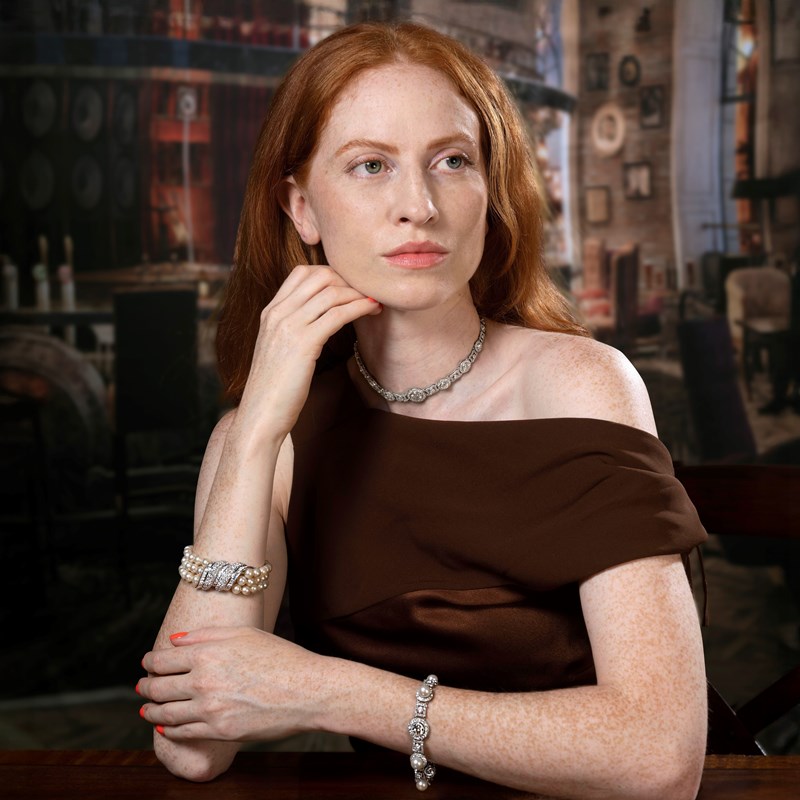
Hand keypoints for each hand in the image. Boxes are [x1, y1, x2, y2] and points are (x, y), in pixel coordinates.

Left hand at [139, 627, 326, 741]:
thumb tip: (174, 640)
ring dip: (150, 711)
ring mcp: (210, 709)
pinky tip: (165, 726)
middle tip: (140, 687)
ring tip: (145, 709)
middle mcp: (203, 681)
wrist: (306, 689)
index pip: (163, 660)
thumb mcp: (244, 634)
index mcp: (206, 653)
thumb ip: (206, 635)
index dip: (150, 662)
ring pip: (166, 713)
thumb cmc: (279, 656)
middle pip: (159, 687)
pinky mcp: (219, 731)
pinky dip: (169, 729)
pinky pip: (184, 731)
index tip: (146, 663)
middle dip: (145, 687)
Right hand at [234, 265, 380, 439]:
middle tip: (367, 293)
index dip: (331, 274)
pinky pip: (338, 314)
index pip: (302, 273)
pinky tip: (372, 310)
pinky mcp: (304, 343)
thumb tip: (319, 319)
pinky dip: (359, 307)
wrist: (261, 414)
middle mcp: (277, 313)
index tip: (349, 287)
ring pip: (331, 293)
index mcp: (270, 312)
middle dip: (348, 280)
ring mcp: (288, 326)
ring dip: (359, 293)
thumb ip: (293, 329)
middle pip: (319, 276)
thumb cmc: (274, 388)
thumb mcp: (279, 349)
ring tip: (375, 302)